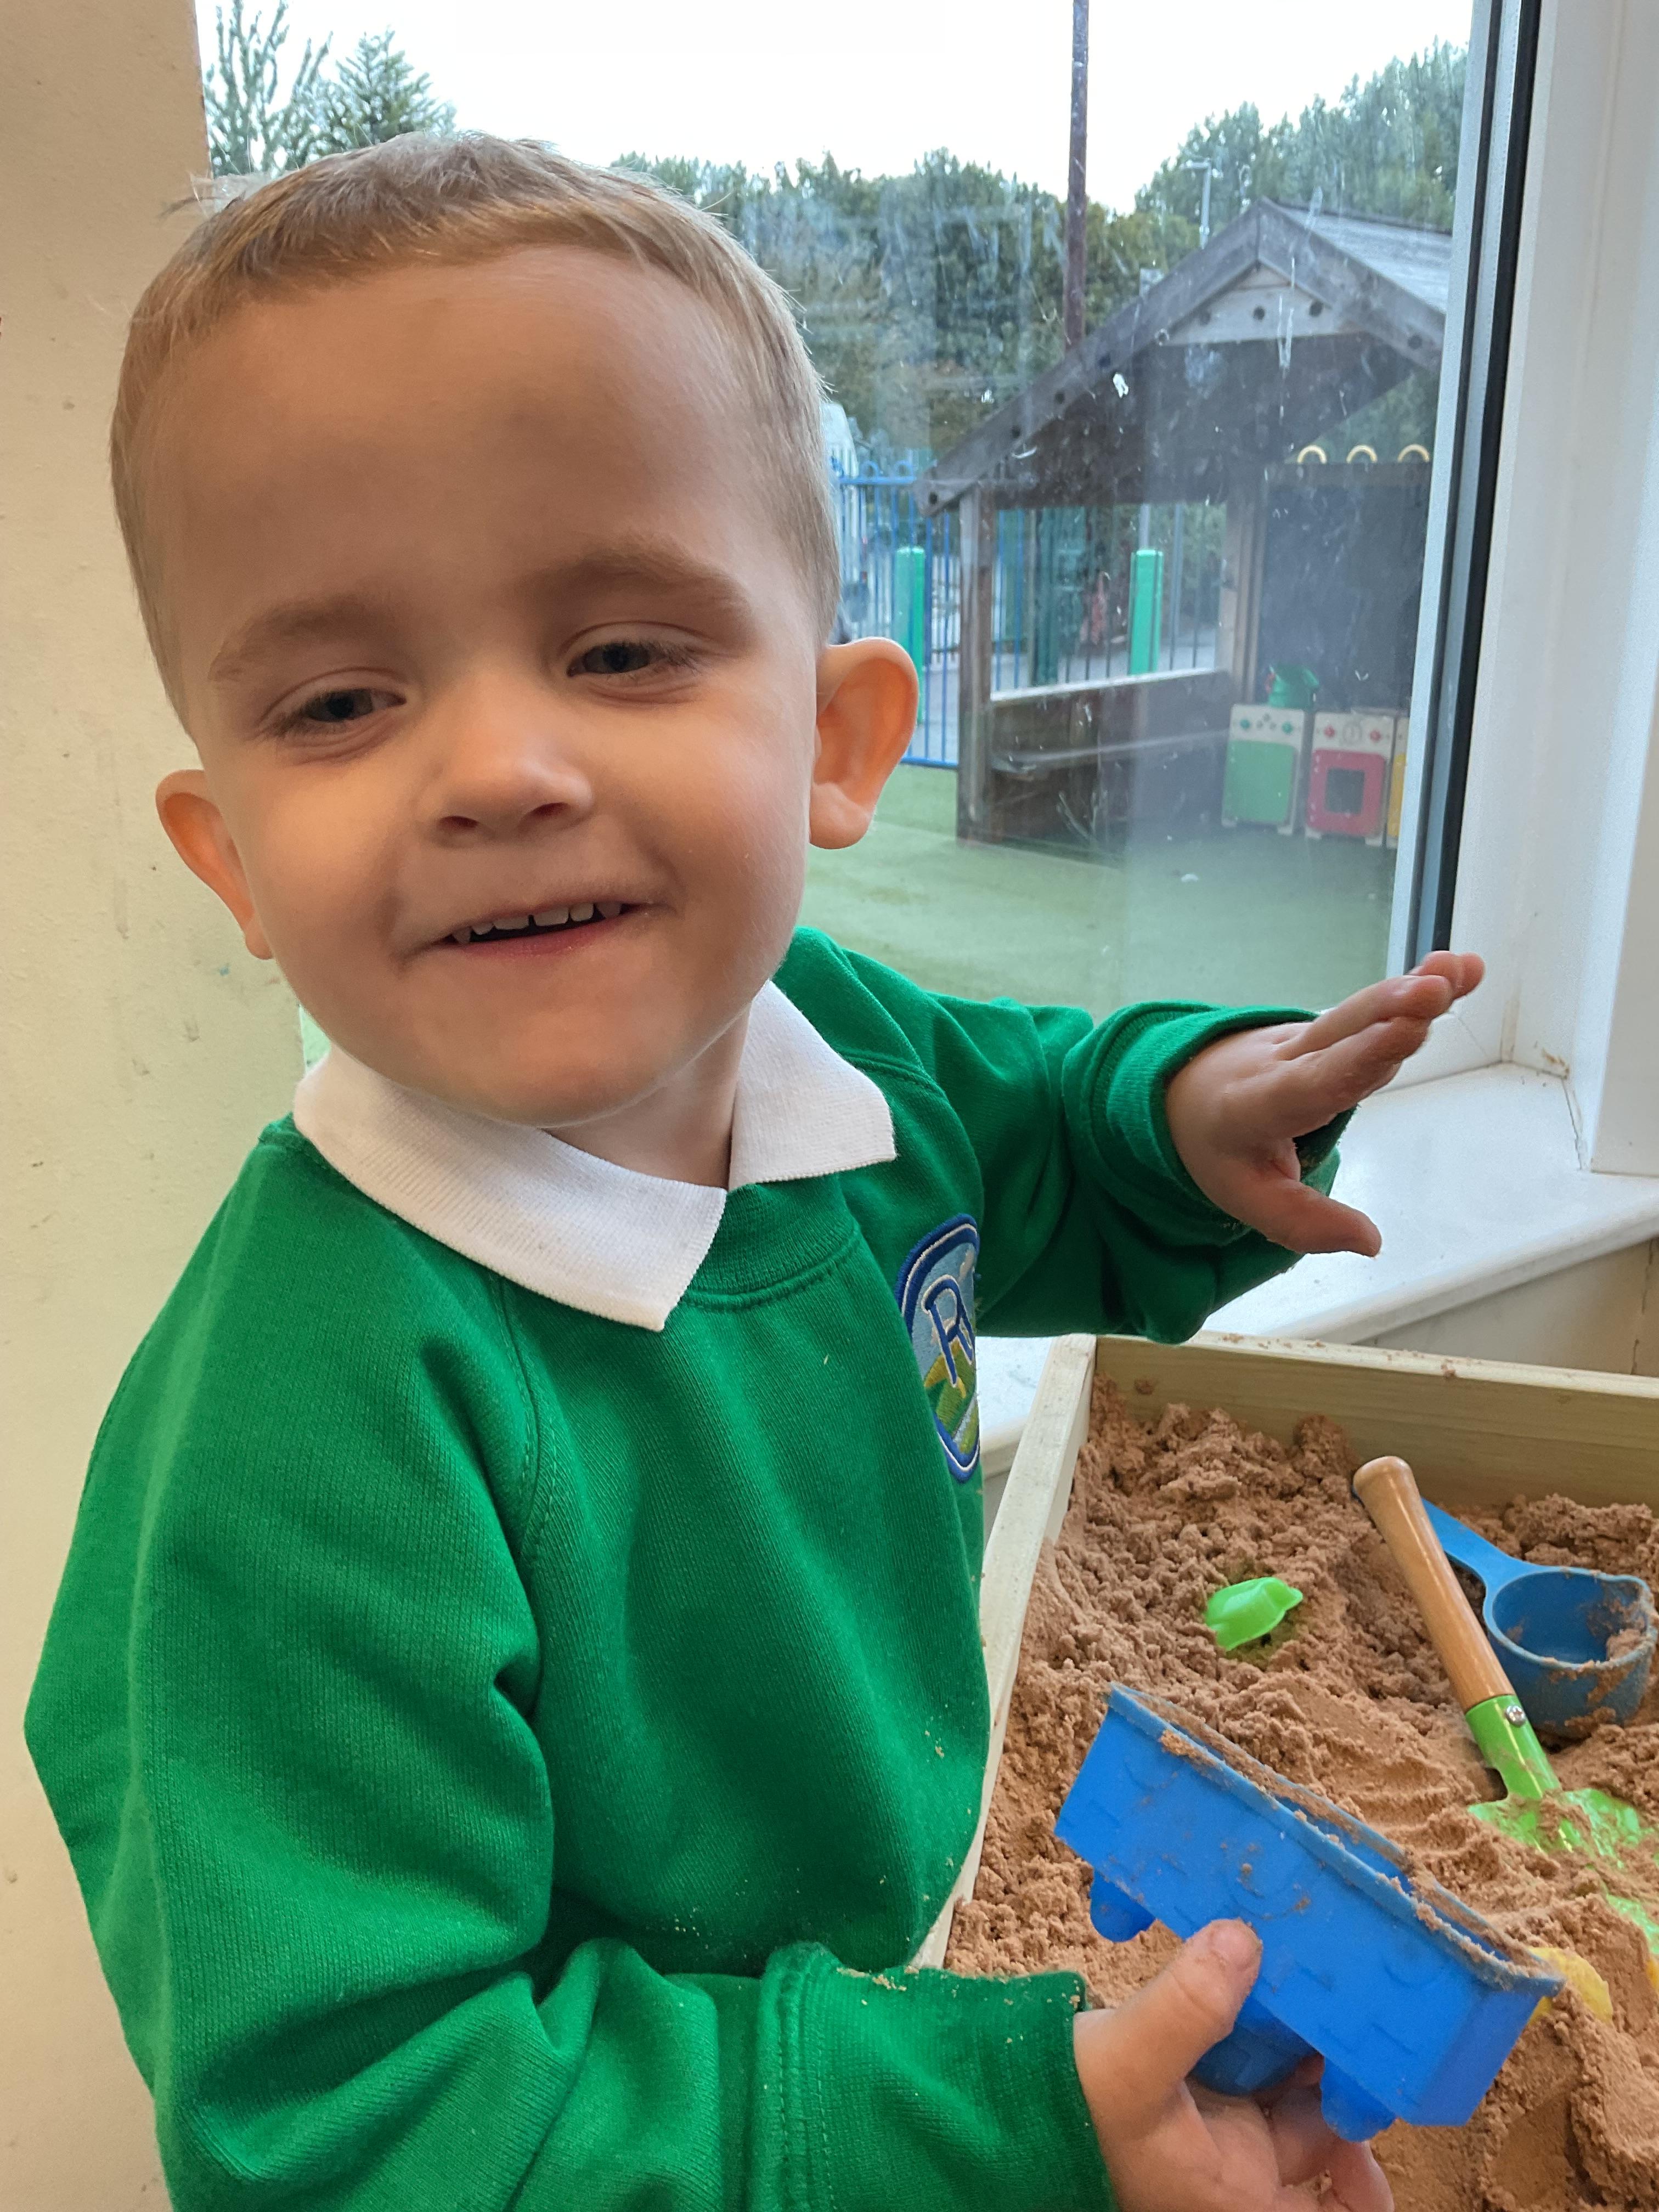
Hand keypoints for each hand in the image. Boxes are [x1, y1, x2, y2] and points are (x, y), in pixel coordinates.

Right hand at [1072, 1921, 1392, 2211]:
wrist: (1002, 2099)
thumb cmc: (1067, 2110)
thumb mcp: (1129, 2064)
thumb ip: (1186, 2008)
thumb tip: (1243, 1941)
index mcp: (1241, 2192)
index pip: (1337, 2208)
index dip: (1369, 2177)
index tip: (1373, 2103)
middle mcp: (1239, 2162)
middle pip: (1320, 2122)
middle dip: (1336, 2062)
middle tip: (1345, 1993)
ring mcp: (1216, 2118)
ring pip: (1283, 2074)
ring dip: (1296, 2026)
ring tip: (1304, 1963)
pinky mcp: (1192, 2077)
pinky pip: (1243, 2044)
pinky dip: (1251, 2008)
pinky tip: (1250, 1960)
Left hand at [1164, 952, 1483, 1255]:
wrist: (1185, 1093)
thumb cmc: (1220, 1149)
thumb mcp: (1246, 1199)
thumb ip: (1304, 1223)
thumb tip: (1370, 1241)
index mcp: (1257, 1105)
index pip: (1313, 1082)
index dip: (1361, 1057)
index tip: (1406, 1031)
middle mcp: (1283, 1061)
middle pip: (1338, 1035)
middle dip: (1388, 1011)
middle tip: (1433, 989)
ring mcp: (1305, 1038)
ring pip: (1357, 1013)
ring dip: (1410, 990)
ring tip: (1460, 969)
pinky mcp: (1327, 1028)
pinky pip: (1370, 1010)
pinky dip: (1415, 987)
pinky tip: (1462, 968)